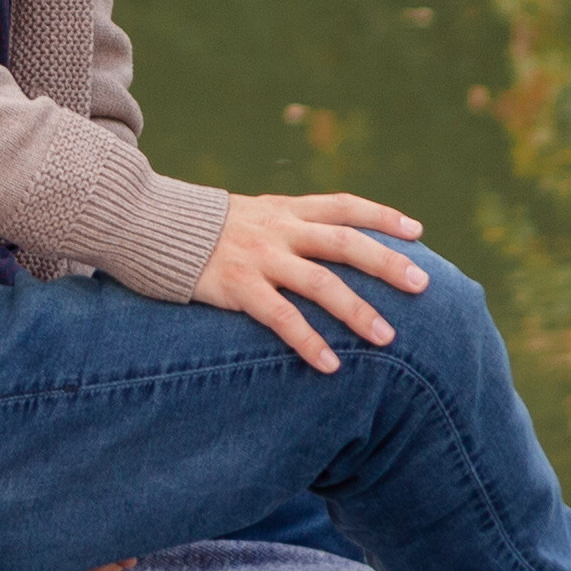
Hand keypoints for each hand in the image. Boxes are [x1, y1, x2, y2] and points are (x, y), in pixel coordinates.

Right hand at [193, 190, 427, 373]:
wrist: (147, 224)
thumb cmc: (203, 230)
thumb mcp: (250, 215)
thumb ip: (287, 226)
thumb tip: (327, 245)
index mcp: (284, 210)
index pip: (342, 205)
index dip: (381, 215)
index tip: (417, 231)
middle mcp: (277, 230)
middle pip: (343, 242)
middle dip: (386, 262)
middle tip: (423, 284)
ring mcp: (258, 257)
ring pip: (320, 282)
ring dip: (357, 310)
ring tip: (388, 338)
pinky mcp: (237, 285)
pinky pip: (281, 317)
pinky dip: (308, 341)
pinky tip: (331, 365)